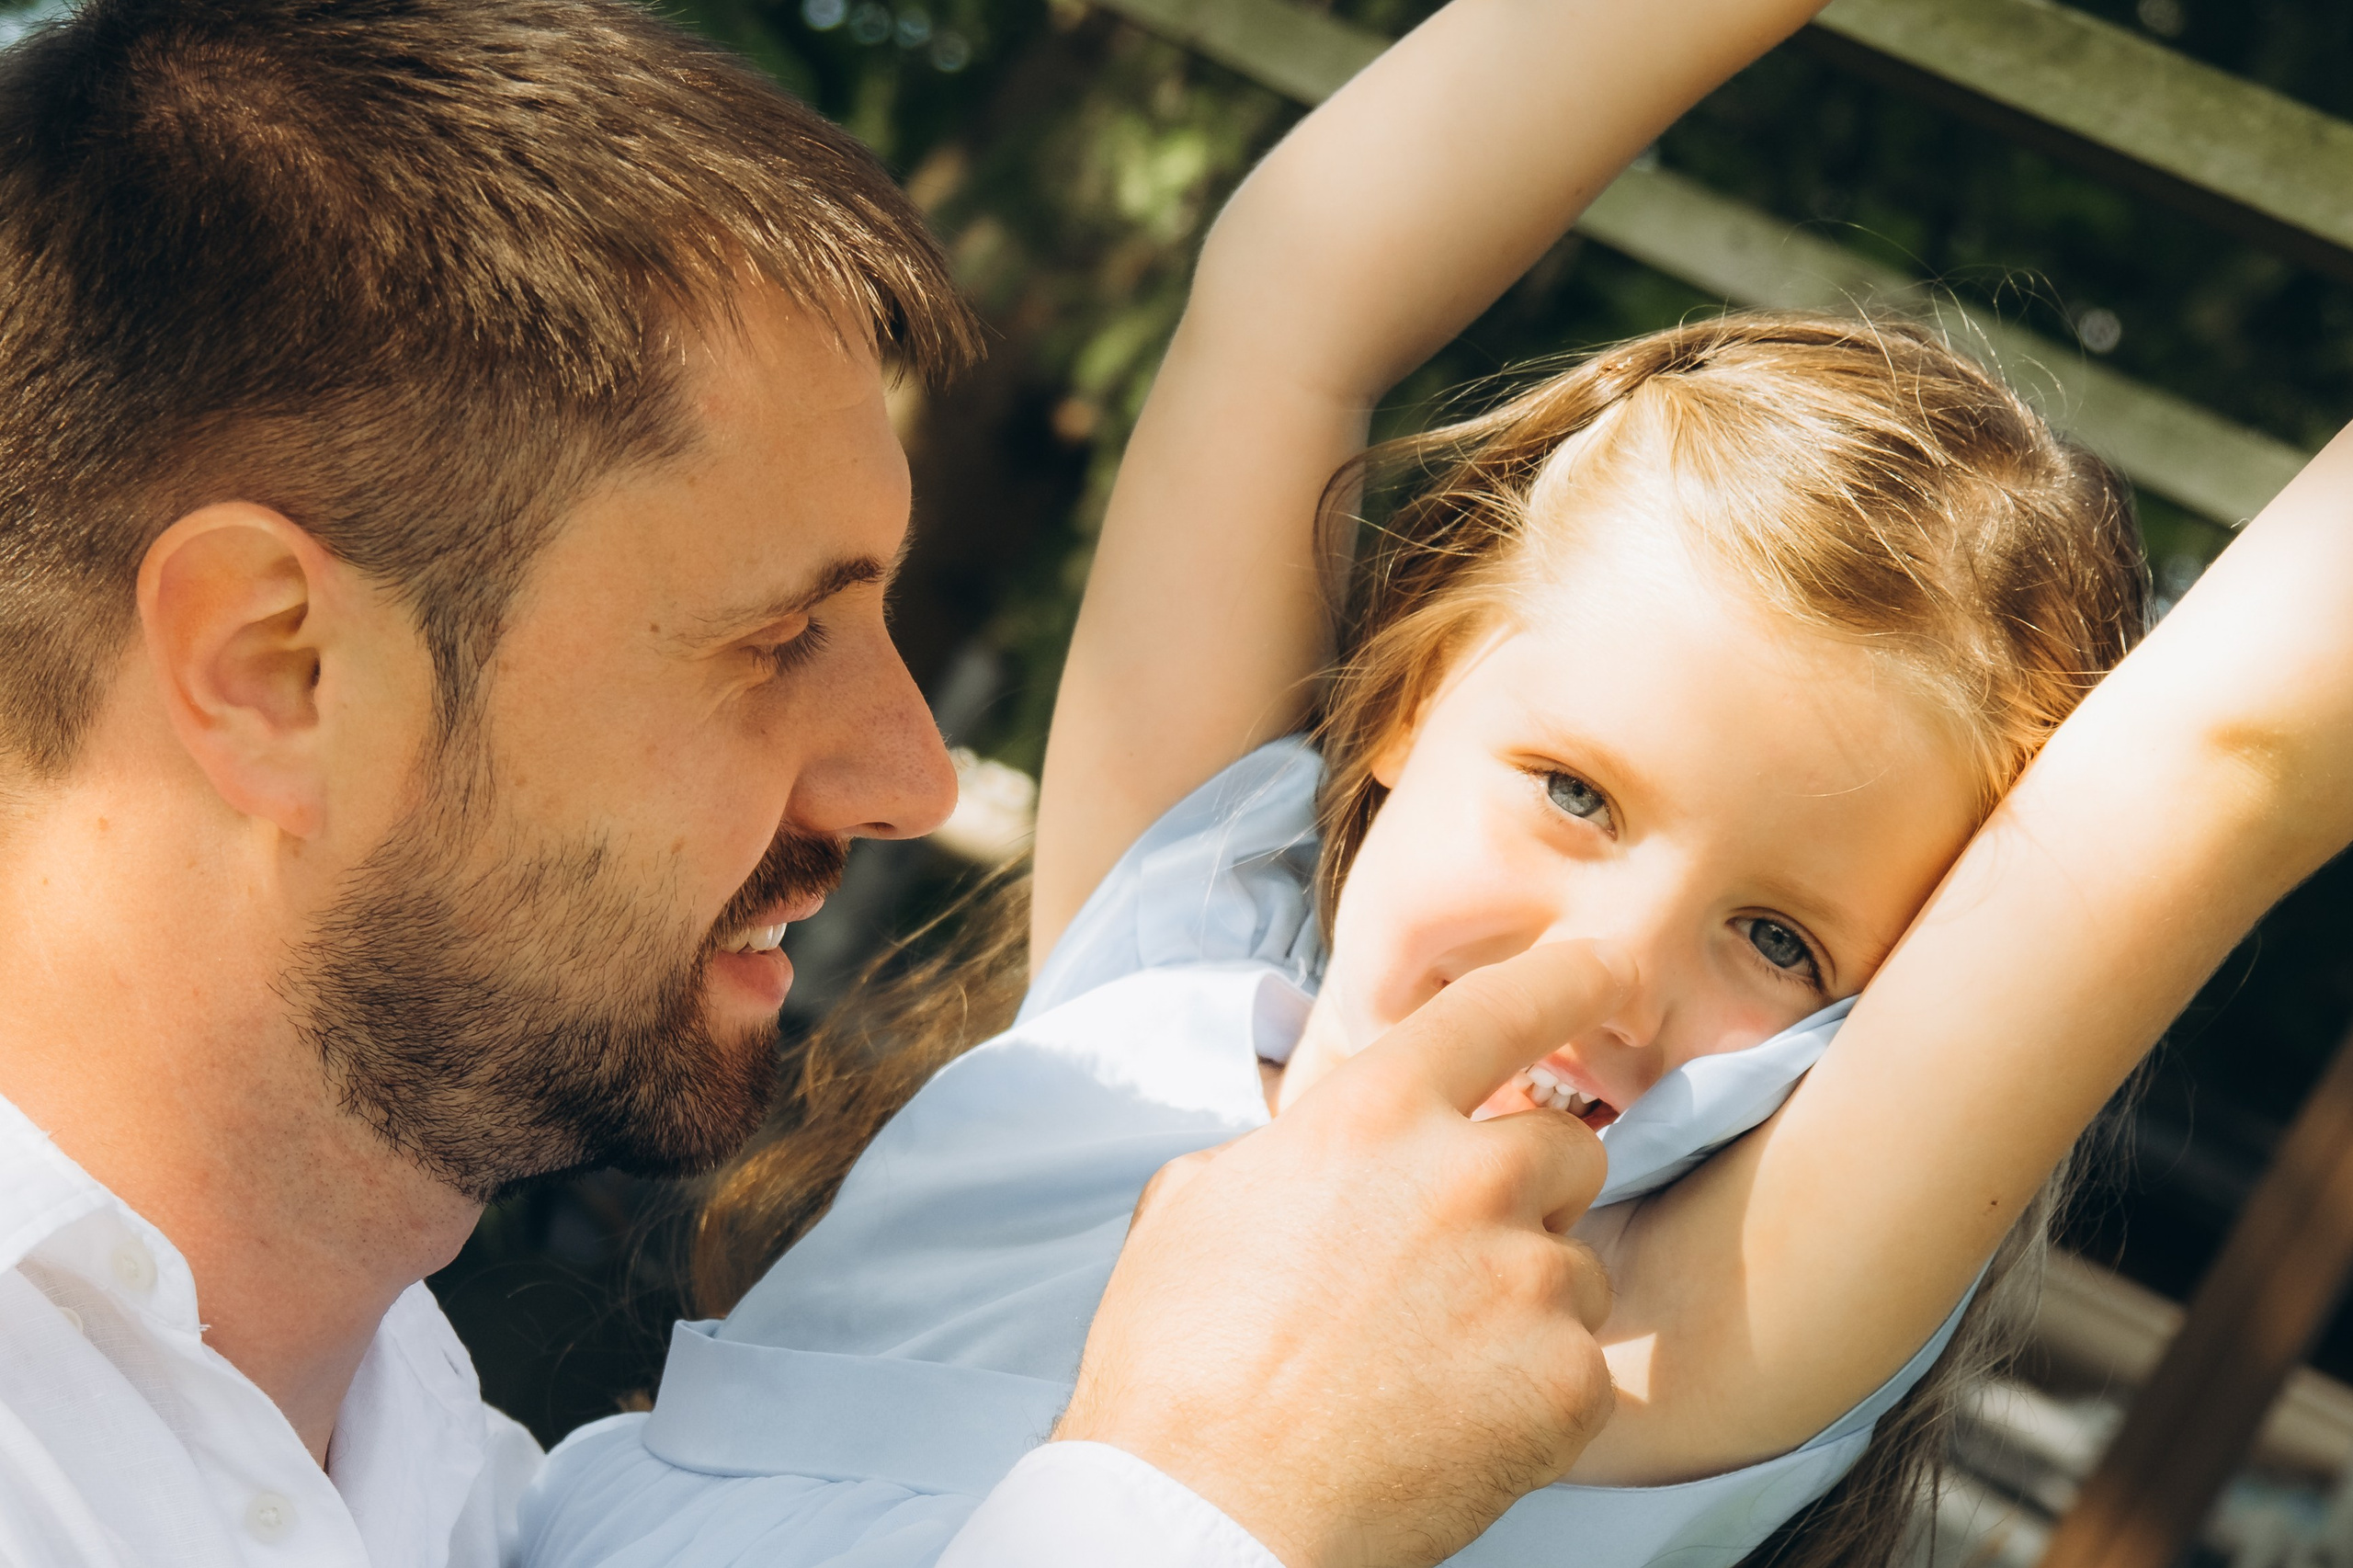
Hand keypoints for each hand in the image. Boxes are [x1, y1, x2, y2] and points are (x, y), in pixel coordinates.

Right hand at [1056, 941, 1632, 1567]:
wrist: (1202, 1513)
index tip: (1606, 968)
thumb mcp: (1195, 1206)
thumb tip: (1307, 1149)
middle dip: (1531, 1193)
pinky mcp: (1564, 1381)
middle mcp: (1464, 1175)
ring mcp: (1523, 1278)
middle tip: (1459, 1260)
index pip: (1503, 1008)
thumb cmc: (1175, 1364)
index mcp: (1370, 1113)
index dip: (1566, 979)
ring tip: (1437, 1365)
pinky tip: (1458, 1425)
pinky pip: (1584, 1367)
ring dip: (1529, 1303)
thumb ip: (1283, 1151)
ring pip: (1577, 1265)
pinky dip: (1538, 1398)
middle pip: (1568, 1147)